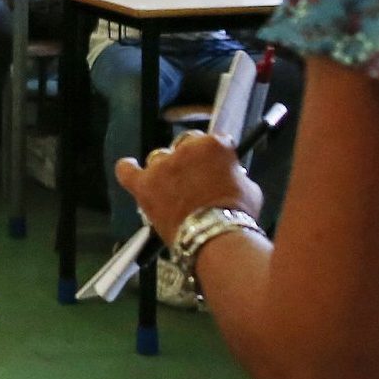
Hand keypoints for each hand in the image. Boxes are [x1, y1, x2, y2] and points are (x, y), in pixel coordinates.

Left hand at [113, 132, 262, 245]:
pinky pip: (128, 171)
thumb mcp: (250, 188)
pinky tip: (129, 167)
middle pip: (184, 144)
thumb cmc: (236, 216)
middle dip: (190, 158)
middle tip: (195, 179)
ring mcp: (162, 166)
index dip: (213, 155)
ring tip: (172, 189)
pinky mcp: (145, 185)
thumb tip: (231, 176)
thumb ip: (235, 175)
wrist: (214, 237)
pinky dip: (128, 169)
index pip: (213, 140)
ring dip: (165, 169)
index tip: (215, 165)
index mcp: (214, 145)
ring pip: (159, 157)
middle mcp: (186, 149)